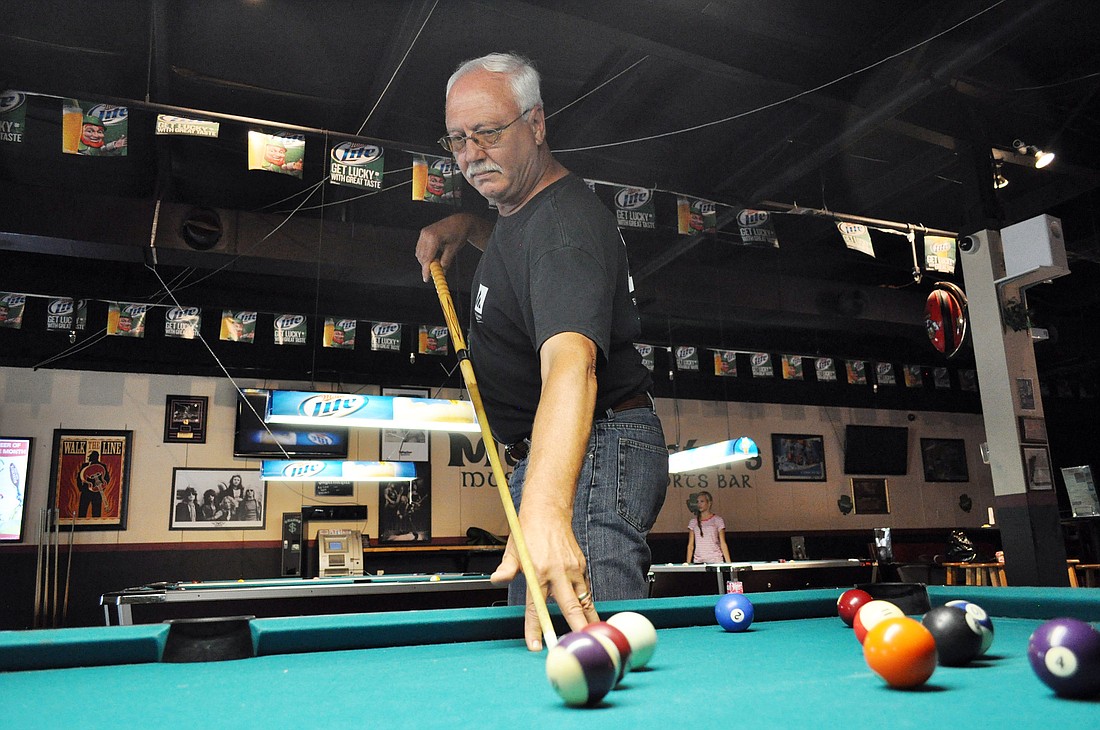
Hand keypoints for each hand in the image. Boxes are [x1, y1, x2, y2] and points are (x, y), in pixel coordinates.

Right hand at [415, 213, 490, 281]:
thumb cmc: (459, 231)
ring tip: (438, 261)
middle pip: (421, 257)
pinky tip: (435, 255)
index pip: (427, 258)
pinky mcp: (424, 233)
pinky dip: (426, 254)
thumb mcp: (454, 249)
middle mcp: (426, 234)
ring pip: (419, 253)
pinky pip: (421, 247)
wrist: (461, 221)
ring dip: (426, 260)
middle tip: (437, 271)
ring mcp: (424, 233)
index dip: (426, 270)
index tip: (426, 278)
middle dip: (427, 265)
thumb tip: (442, 270)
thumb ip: (446, 261)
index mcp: (433, 237)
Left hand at [490, 502, 597, 650]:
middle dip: (577, 629)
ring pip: (584, 600)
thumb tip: (496, 580)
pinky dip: (588, 604)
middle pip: (570, 607)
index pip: (535, 606)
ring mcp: (573, 569)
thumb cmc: (529, 531)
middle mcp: (558, 572)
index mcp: (538, 571)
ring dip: (589, 620)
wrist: (549, 511)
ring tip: (594, 637)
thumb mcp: (513, 550)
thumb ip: (506, 569)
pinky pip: (586, 589)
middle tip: (581, 646)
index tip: (537, 646)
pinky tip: (589, 616)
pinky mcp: (582, 565)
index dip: (535, 628)